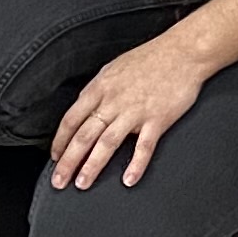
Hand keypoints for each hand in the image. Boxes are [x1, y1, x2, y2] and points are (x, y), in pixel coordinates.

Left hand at [47, 29, 209, 191]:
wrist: (182, 52)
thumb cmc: (150, 58)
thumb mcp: (114, 68)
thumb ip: (98, 90)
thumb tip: (84, 106)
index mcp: (100, 88)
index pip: (71, 119)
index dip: (60, 141)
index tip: (55, 157)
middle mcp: (113, 101)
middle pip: (84, 135)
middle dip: (68, 161)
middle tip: (58, 181)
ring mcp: (135, 111)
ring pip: (107, 143)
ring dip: (92, 166)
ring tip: (82, 184)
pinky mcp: (157, 119)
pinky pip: (144, 147)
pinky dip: (136, 165)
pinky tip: (128, 180)